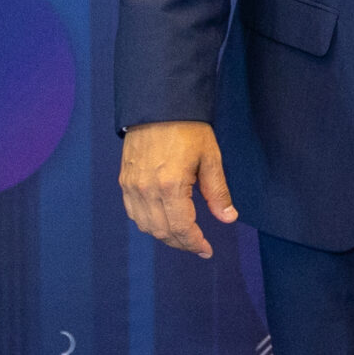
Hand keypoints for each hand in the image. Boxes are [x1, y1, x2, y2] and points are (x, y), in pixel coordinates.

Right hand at [118, 121, 237, 258]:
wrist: (159, 105)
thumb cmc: (188, 128)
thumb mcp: (211, 158)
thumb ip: (218, 192)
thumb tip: (228, 218)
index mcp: (171, 186)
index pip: (181, 228)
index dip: (195, 243)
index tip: (206, 250)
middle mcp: (147, 190)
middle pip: (162, 231)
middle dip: (181, 243)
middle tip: (197, 245)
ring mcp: (132, 186)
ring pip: (145, 225)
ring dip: (164, 235)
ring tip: (183, 236)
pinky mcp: (124, 180)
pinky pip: (133, 212)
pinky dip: (147, 223)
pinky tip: (162, 221)